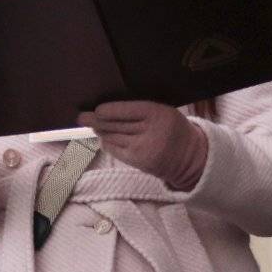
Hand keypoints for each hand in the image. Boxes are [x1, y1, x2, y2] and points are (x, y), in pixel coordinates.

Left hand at [76, 101, 207, 189]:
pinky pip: (115, 150)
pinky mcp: (138, 161)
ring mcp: (143, 148)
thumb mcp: (163, 112)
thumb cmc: (172, 128)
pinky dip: (107, 143)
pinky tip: (103, 137)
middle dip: (96, 120)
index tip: (97, 109)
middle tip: (81, 116)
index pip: (127, 110)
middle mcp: (149, 131)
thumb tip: (107, 109)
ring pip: (113, 137)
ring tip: (91, 125)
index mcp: (157, 114)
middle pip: (116, 125)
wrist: (190, 157)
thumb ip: (140, 110)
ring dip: (100, 131)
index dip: (109, 110)